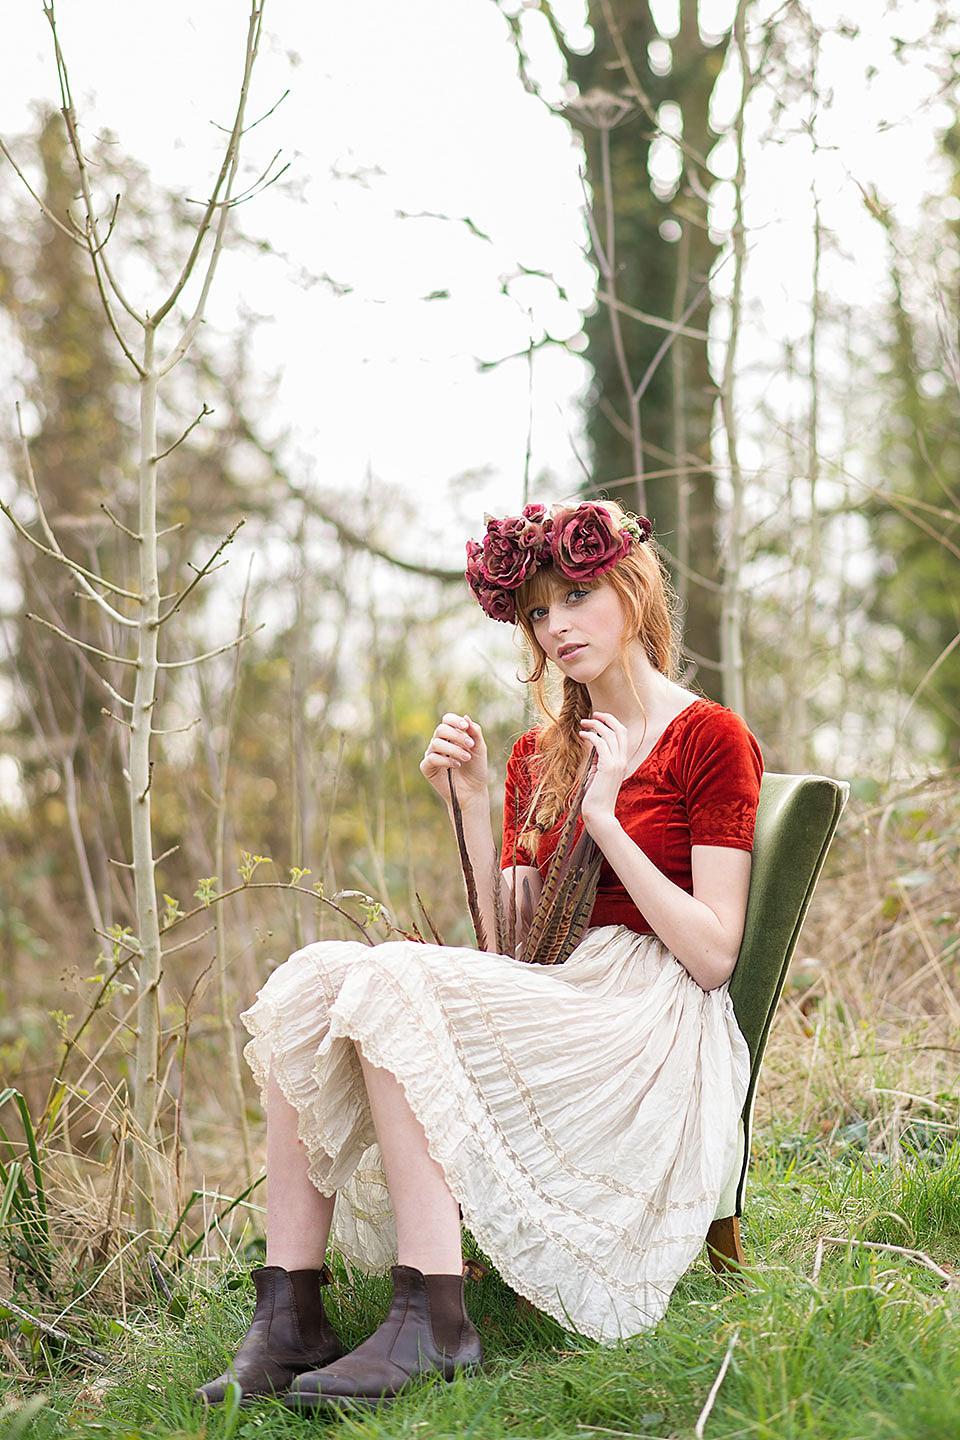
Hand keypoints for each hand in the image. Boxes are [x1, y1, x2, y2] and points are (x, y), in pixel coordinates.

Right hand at [420, 713, 488, 806]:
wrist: (473, 791)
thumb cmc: (476, 769)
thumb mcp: (479, 748)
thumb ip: (474, 732)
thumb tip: (465, 717)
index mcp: (451, 735)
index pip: (447, 720)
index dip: (454, 720)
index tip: (465, 726)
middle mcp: (440, 742)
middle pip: (440, 729)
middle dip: (457, 736)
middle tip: (470, 745)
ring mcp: (432, 754)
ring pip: (436, 743)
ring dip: (454, 749)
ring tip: (467, 758)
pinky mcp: (427, 767)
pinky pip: (432, 758)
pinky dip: (446, 760)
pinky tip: (457, 765)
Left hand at [578, 711, 629, 835]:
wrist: (599, 814)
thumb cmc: (595, 797)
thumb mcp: (597, 775)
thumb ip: (598, 762)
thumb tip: (593, 749)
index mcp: (622, 762)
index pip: (622, 736)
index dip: (612, 724)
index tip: (599, 719)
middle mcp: (622, 760)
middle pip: (620, 730)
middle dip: (607, 718)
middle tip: (594, 714)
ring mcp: (616, 763)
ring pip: (610, 734)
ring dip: (595, 725)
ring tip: (583, 722)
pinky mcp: (607, 767)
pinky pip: (600, 743)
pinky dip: (591, 735)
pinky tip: (582, 734)